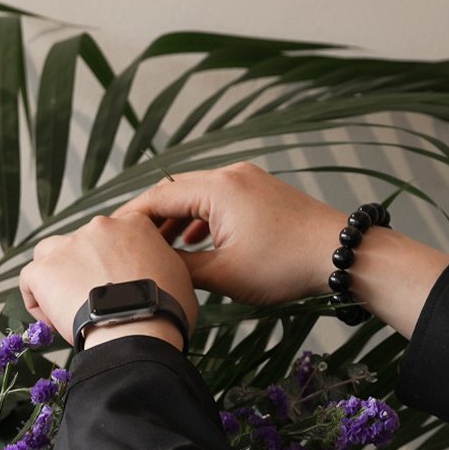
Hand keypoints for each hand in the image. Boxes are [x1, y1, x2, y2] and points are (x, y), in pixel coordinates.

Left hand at [19, 214, 197, 349]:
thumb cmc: (164, 311)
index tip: (113, 290)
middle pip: (82, 244)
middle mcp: (100, 226)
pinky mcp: (44, 269)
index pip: (113, 237)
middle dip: (82, 272)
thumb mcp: (179, 277)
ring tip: (66, 308)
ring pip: (50, 254)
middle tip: (91, 303)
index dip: (110, 265)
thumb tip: (158, 276)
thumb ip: (162, 266)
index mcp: (135, 224)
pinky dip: (35, 300)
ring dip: (55, 277)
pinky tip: (51, 321)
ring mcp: (69, 245)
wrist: (138, 329)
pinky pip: (29, 279)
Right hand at [116, 162, 448, 337]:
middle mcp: (231, 175)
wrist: (338, 254)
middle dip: (149, 219)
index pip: (158, 197)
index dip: (130, 219)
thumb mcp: (222, 274)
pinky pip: (217, 200)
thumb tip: (152, 270)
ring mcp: (248, 180)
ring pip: (195, 195)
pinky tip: (192, 242)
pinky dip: (197, 219)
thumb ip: (180, 267)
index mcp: (218, 189)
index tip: (110, 238)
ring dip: (174, 220)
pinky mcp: (260, 192)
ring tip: (157, 248)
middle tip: (127, 244)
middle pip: (174, 191)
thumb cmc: (284, 264)